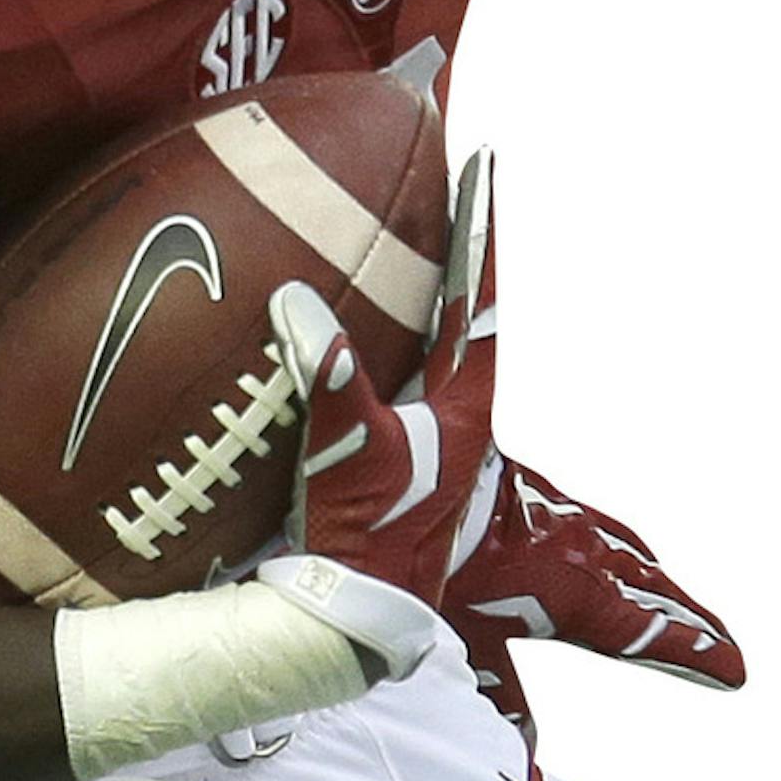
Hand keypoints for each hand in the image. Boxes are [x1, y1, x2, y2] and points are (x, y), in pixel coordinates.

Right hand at [269, 149, 497, 614]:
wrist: (358, 617)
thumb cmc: (368, 539)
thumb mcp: (349, 454)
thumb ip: (329, 378)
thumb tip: (296, 303)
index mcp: (464, 406)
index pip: (479, 298)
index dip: (478, 229)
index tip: (483, 163)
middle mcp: (454, 415)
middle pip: (461, 313)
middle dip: (450, 251)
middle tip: (442, 186)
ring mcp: (425, 438)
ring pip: (424, 346)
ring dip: (410, 295)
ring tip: (394, 238)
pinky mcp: (391, 458)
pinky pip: (382, 378)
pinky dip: (362, 342)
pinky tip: (334, 330)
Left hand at [443, 453, 745, 751]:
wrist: (409, 473)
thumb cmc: (440, 564)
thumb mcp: (473, 647)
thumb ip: (510, 713)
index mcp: (582, 595)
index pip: (653, 634)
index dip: (696, 655)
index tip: (735, 672)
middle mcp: (588, 555)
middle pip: (655, 595)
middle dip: (692, 624)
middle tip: (725, 645)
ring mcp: (568, 520)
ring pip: (632, 559)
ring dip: (662, 586)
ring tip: (683, 604)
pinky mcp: (543, 495)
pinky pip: (602, 530)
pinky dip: (624, 549)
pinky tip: (619, 549)